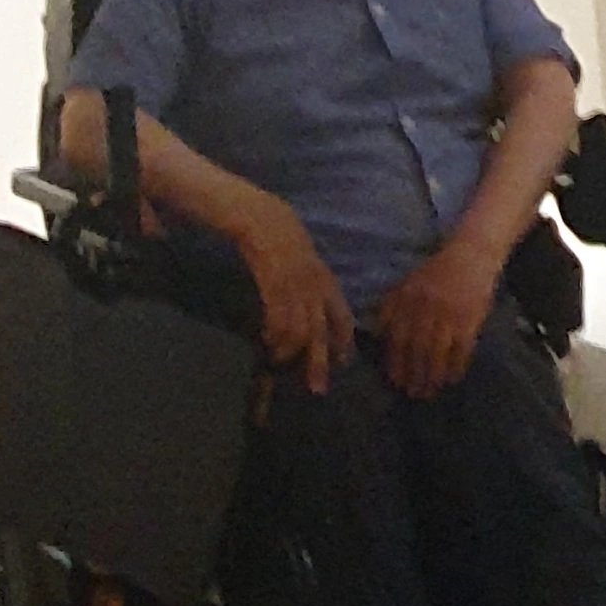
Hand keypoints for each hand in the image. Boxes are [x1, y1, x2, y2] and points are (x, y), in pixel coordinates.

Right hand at [232, 190, 352, 393]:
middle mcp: (314, 286)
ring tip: (281, 361)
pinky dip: (275, 334)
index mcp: (326, 280)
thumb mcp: (306, 263)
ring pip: (300, 328)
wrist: (262, 217)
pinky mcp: (273, 282)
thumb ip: (312, 287)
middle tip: (317, 387)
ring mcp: (294, 285)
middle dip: (320, 361)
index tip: (343, 363)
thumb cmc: (283, 240)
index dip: (344, 342)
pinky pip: (278, 316)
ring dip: (291, 350)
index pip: (342, 316)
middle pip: (322, 331)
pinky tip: (268, 342)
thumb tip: (313, 314)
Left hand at [377, 236, 502, 398]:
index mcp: (408, 299)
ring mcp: (449, 314)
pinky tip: (452, 379)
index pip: (397, 336)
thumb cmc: (438, 271)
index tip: (395, 380)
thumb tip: (378, 333)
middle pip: (416, 348)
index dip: (395, 361)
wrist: (472, 254)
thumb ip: (391, 305)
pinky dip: (456, 366)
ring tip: (430, 392)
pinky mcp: (470, 319)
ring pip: (437, 352)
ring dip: (432, 375)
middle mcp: (425, 308)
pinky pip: (461, 349)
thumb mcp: (408, 282)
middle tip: (412, 393)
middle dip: (413, 374)